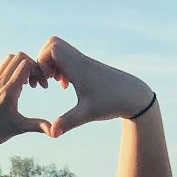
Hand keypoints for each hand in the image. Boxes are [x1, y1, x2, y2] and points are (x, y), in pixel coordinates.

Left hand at [0, 53, 47, 172]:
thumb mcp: (18, 128)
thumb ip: (38, 126)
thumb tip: (55, 132)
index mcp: (8, 91)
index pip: (25, 64)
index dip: (38, 70)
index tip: (42, 86)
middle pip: (18, 57)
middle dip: (31, 65)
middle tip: (36, 83)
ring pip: (8, 60)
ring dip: (21, 67)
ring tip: (27, 84)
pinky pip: (1, 68)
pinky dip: (12, 71)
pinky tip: (16, 88)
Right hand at [35, 37, 153, 138]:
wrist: (135, 96)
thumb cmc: (112, 103)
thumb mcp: (87, 114)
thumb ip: (67, 122)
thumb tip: (51, 133)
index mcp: (78, 67)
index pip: (52, 48)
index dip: (42, 62)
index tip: (47, 81)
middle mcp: (80, 60)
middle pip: (53, 43)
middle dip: (43, 60)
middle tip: (47, 79)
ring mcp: (85, 62)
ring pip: (61, 50)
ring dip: (53, 64)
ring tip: (55, 83)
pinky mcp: (89, 67)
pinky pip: (69, 58)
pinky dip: (62, 68)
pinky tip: (67, 85)